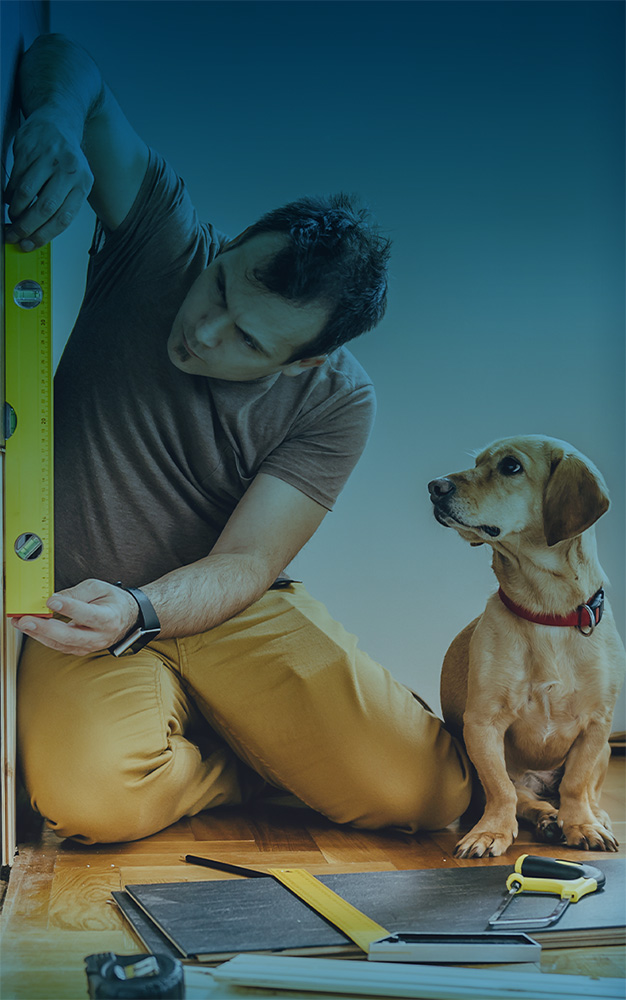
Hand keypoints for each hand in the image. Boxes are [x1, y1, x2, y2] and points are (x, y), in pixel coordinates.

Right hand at [5, 109, 93, 249]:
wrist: (58, 120)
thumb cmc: (66, 158)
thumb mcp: (75, 181)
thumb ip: (63, 204)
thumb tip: (40, 234)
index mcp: (83, 183)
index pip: (63, 218)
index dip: (44, 235)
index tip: (29, 245)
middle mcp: (69, 170)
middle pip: (44, 208)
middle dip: (26, 227)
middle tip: (14, 235)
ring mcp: (48, 158)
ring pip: (26, 194)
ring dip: (15, 210)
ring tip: (12, 217)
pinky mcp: (29, 149)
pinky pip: (16, 178)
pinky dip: (10, 193)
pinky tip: (10, 198)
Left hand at [12, 578, 137, 655]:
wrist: (126, 617)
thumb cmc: (112, 601)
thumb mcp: (98, 588)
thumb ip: (77, 593)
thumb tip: (55, 599)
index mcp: (108, 618)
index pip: (87, 614)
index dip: (68, 608)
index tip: (51, 601)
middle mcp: (99, 636)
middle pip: (69, 636)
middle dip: (44, 628)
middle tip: (26, 619)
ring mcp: (89, 646)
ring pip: (61, 644)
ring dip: (38, 634)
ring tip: (21, 622)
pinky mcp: (80, 650)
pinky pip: (59, 646)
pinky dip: (43, 637)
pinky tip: (31, 628)